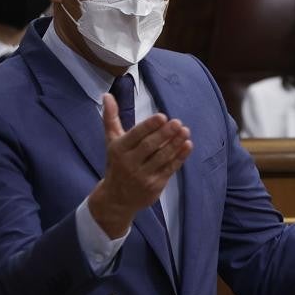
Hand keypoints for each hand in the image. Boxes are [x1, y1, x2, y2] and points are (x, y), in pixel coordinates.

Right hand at [88, 93, 192, 237]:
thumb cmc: (116, 163)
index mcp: (119, 149)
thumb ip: (111, 118)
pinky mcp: (155, 185)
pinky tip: (187, 146)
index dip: (149, 126)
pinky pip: (169, 169)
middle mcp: (129, 163)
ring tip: (185, 131)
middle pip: (150, 146)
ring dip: (175, 144)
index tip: (162, 116)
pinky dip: (179, 158)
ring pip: (162, 158)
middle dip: (164, 134)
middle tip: (177, 122)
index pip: (135, 136)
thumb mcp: (111, 141)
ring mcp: (143, 176)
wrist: (116, 199)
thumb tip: (107, 95)